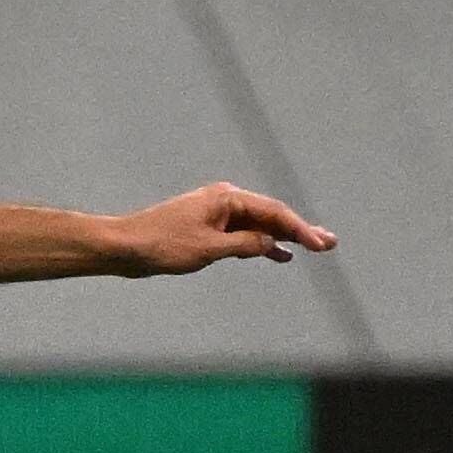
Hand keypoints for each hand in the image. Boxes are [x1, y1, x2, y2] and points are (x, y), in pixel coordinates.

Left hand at [112, 183, 334, 274]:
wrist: (123, 247)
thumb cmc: (161, 245)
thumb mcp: (208, 249)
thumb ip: (244, 245)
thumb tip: (271, 242)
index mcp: (226, 198)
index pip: (274, 212)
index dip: (301, 229)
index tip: (321, 245)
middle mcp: (224, 201)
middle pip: (271, 215)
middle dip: (300, 229)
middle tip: (330, 243)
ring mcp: (215, 214)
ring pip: (258, 225)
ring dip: (284, 237)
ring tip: (313, 248)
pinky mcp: (207, 228)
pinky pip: (243, 234)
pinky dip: (261, 243)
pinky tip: (279, 254)